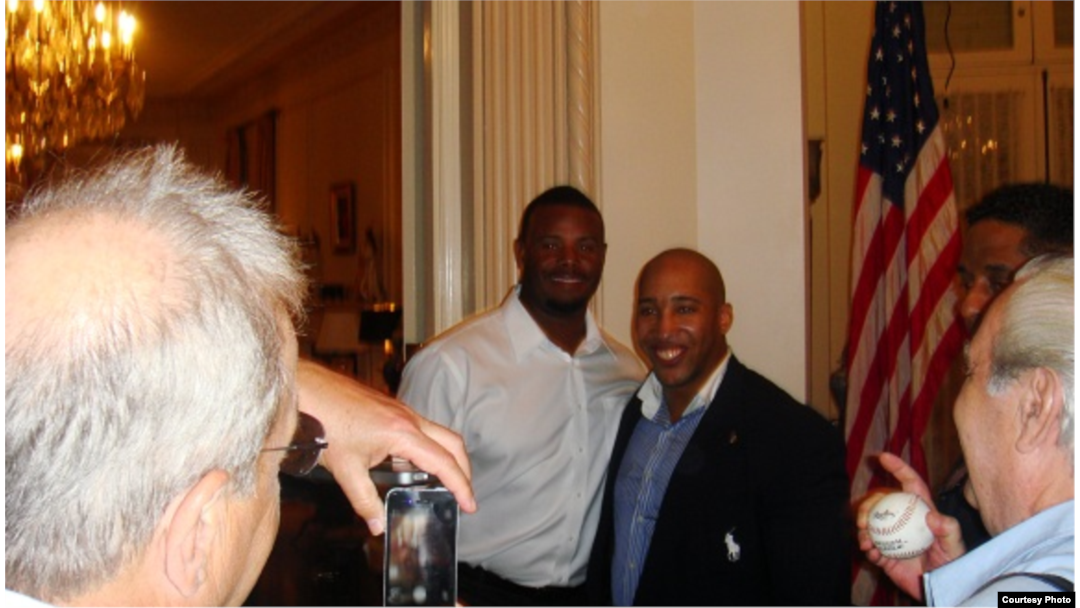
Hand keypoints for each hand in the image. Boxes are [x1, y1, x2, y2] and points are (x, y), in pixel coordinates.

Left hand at [296, 360, 476, 534]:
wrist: (309, 391)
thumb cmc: (325, 423)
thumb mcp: (345, 469)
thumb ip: (364, 500)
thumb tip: (377, 526)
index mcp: (403, 433)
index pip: (444, 462)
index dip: (461, 485)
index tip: (470, 504)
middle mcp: (409, 418)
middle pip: (453, 443)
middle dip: (464, 469)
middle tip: (465, 494)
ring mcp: (402, 411)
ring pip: (439, 433)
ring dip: (448, 456)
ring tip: (445, 482)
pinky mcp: (393, 408)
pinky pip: (422, 428)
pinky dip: (430, 447)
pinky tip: (415, 463)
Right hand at [854, 452, 965, 600]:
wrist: (941, 588)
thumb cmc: (952, 564)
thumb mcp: (956, 546)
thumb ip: (949, 529)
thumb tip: (932, 516)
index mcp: (921, 511)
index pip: (910, 484)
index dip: (898, 468)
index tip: (883, 457)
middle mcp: (904, 520)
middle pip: (881, 502)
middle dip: (868, 505)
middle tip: (864, 520)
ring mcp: (893, 536)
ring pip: (871, 523)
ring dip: (863, 529)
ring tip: (865, 540)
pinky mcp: (885, 553)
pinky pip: (870, 546)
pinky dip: (867, 548)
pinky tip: (871, 554)